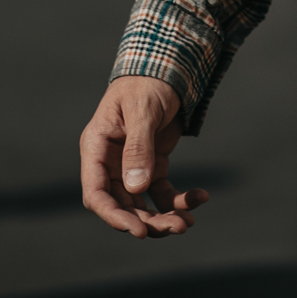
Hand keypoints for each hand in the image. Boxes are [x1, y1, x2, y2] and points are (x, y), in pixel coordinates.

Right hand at [78, 76, 209, 237]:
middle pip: (122, 205)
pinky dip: (179, 200)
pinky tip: (201, 197)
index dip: (113, 216)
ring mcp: (131, 166)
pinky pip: (162, 193)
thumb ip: (139, 148)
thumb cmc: (147, 83)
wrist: (166, 67)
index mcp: (97, 147)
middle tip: (178, 227)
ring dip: (163, 217)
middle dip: (147, 222)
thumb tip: (135, 189)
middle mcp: (110, 162)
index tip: (138, 231)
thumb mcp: (143, 111)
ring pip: (142, 205)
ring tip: (188, 222)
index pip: (96, 193)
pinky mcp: (152, 165)